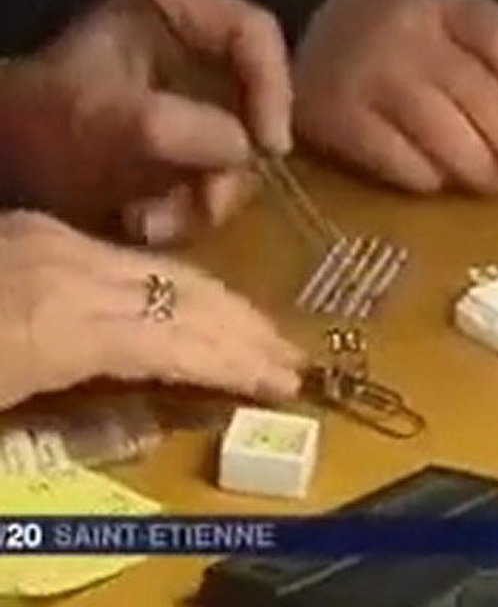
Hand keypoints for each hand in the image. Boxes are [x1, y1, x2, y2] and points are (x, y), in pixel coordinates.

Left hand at [0, 0, 291, 244]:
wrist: (1, 165)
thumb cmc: (43, 125)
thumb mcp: (108, 120)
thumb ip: (183, 129)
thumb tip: (247, 152)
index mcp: (175, 13)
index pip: (257, 34)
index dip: (274, 88)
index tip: (268, 148)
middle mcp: (192, 51)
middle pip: (257, 100)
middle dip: (232, 162)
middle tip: (211, 202)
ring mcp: (191, 102)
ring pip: (239, 152)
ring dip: (204, 198)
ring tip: (154, 222)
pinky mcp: (184, 146)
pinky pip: (214, 179)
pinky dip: (186, 209)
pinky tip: (146, 222)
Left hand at [0, 211, 303, 410]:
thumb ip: (73, 430)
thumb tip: (148, 430)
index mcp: (56, 326)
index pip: (177, 345)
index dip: (238, 365)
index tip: (291, 385)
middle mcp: (70, 270)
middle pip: (184, 298)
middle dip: (247, 331)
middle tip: (297, 358)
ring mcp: (54, 241)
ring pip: (166, 270)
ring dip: (223, 304)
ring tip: (264, 333)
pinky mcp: (39, 229)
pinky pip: (130, 257)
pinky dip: (178, 284)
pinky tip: (198, 302)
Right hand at [293, 0, 497, 208]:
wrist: (303, 41)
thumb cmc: (403, 46)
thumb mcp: (453, 33)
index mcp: (445, 5)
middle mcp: (406, 33)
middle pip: (480, 96)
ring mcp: (367, 75)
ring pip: (443, 134)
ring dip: (483, 173)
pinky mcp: (335, 118)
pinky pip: (397, 161)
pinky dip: (429, 180)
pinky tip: (442, 187)